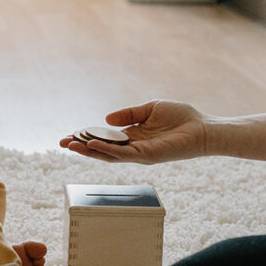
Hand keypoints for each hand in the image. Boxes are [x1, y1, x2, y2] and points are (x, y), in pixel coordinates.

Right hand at [59, 100, 210, 163]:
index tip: (70, 134)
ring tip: (71, 145)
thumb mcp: (150, 108)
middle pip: (102, 149)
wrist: (203, 128)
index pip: (105, 138)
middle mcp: (134, 148)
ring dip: (89, 150)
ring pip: (109, 155)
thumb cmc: (182, 118)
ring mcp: (140, 154)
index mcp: (134, 136)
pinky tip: (94, 144)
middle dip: (82, 147)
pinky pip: (124, 154)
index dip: (87, 136)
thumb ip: (129, 113)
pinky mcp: (148, 156)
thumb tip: (106, 118)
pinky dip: (108, 149)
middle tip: (62, 142)